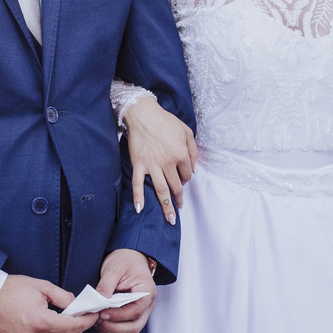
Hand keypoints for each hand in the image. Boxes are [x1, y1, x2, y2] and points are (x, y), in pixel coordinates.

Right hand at [0, 274, 98, 332]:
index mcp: (41, 322)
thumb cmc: (12, 289)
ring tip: (65, 322)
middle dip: (78, 329)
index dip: (87, 321)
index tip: (93, 315)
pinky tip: (47, 329)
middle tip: (81, 317)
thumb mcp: (42, 286)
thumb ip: (64, 297)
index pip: (73, 327)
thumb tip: (77, 306)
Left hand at [94, 249, 156, 332]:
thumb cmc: (125, 260)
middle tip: (98, 320)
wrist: (129, 256)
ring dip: (113, 330)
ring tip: (97, 320)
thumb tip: (97, 303)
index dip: (117, 316)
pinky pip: (125, 328)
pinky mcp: (133, 314)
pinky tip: (102, 321)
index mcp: (147, 292)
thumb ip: (106, 286)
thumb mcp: (114, 269)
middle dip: (115, 327)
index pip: (135, 311)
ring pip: (130, 330)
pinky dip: (113, 329)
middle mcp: (148, 304)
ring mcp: (142, 310)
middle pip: (135, 326)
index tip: (101, 314)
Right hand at [124, 96, 197, 223]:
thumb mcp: (187, 132)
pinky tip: (140, 209)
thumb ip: (193, 150)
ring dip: (166, 207)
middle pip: (176, 187)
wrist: (143, 114)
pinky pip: (138, 184)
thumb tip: (193, 168)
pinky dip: (138, 197)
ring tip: (169, 219)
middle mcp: (168, 162)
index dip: (186, 179)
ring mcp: (152, 165)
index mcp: (181, 154)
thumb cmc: (166, 122)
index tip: (182, 180)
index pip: (187, 175)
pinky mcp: (139, 164)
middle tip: (179, 208)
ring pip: (161, 190)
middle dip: (179, 199)